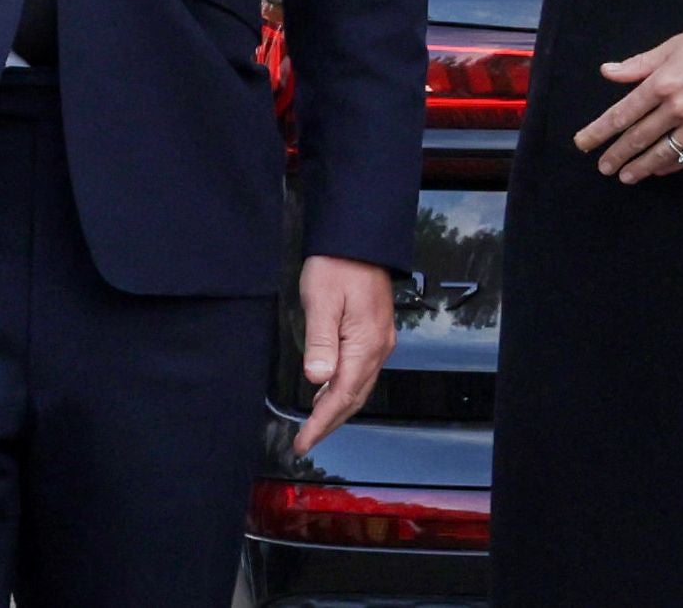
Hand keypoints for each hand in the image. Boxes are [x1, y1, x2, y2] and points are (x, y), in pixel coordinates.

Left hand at [291, 255, 397, 456]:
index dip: (321, 423)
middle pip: (354, 397)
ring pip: (360, 387)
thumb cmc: (339, 265)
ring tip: (314, 424)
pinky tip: (329, 391)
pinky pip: (362, 372)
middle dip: (329, 423)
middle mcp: (378, 347)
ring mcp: (380, 341)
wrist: (359, 240)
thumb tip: (318, 379)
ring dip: (338, 409)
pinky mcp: (375, 333)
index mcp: (365, 344)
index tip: (302, 441)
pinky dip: (345, 390)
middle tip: (305, 441)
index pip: (342, 395)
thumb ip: (320, 342)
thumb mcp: (322, 302)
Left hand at [577, 5, 682, 181]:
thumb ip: (640, 64)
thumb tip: (608, 72)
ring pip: (662, 153)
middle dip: (616, 155)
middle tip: (602, 167)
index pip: (622, 114)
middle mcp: (679, 107)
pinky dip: (671, 165)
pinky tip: (659, 170)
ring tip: (625, 176)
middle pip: (638, 138)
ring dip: (640, 167)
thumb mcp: (676, 44)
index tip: (584, 143)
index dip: (599, 131)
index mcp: (664, 82)